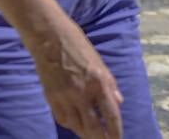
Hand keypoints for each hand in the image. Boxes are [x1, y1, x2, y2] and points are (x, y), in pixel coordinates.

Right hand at [29, 19, 123, 138]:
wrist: (50, 39)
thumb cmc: (78, 46)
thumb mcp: (100, 62)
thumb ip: (110, 84)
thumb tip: (118, 102)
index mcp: (99, 82)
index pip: (111, 115)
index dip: (115, 131)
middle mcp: (83, 93)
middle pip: (93, 128)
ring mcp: (65, 97)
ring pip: (77, 127)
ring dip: (86, 134)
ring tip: (92, 136)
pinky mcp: (51, 98)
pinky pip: (63, 119)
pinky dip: (71, 124)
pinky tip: (76, 124)